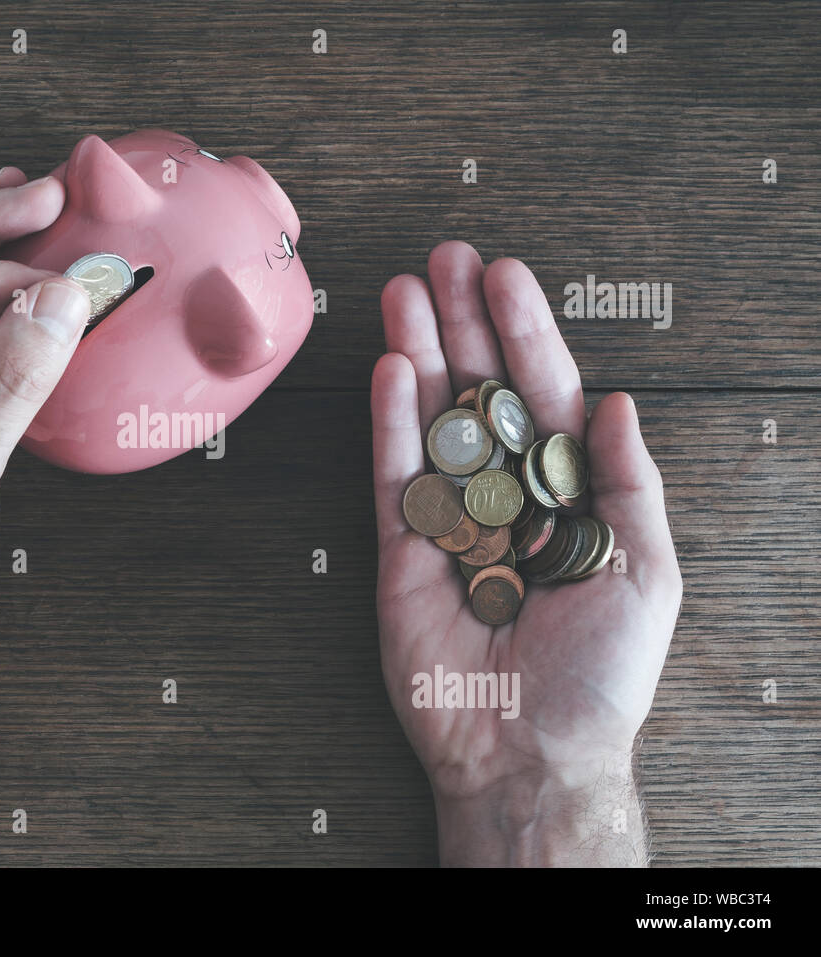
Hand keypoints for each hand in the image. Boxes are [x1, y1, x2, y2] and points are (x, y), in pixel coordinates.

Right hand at [370, 242, 681, 865]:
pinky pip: (394, 474)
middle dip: (462, 324)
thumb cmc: (599, 673)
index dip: (526, 334)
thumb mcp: (644, 570)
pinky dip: (392, 422)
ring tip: (406, 291)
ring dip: (420, 353)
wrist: (530, 748)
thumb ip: (627, 481)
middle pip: (479, 393)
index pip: (543, 397)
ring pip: (431, 420)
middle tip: (444, 259)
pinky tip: (393, 369)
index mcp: (564, 497)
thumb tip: (618, 402)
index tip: (506, 275)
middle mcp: (504, 497)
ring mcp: (448, 520)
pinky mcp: (401, 551)